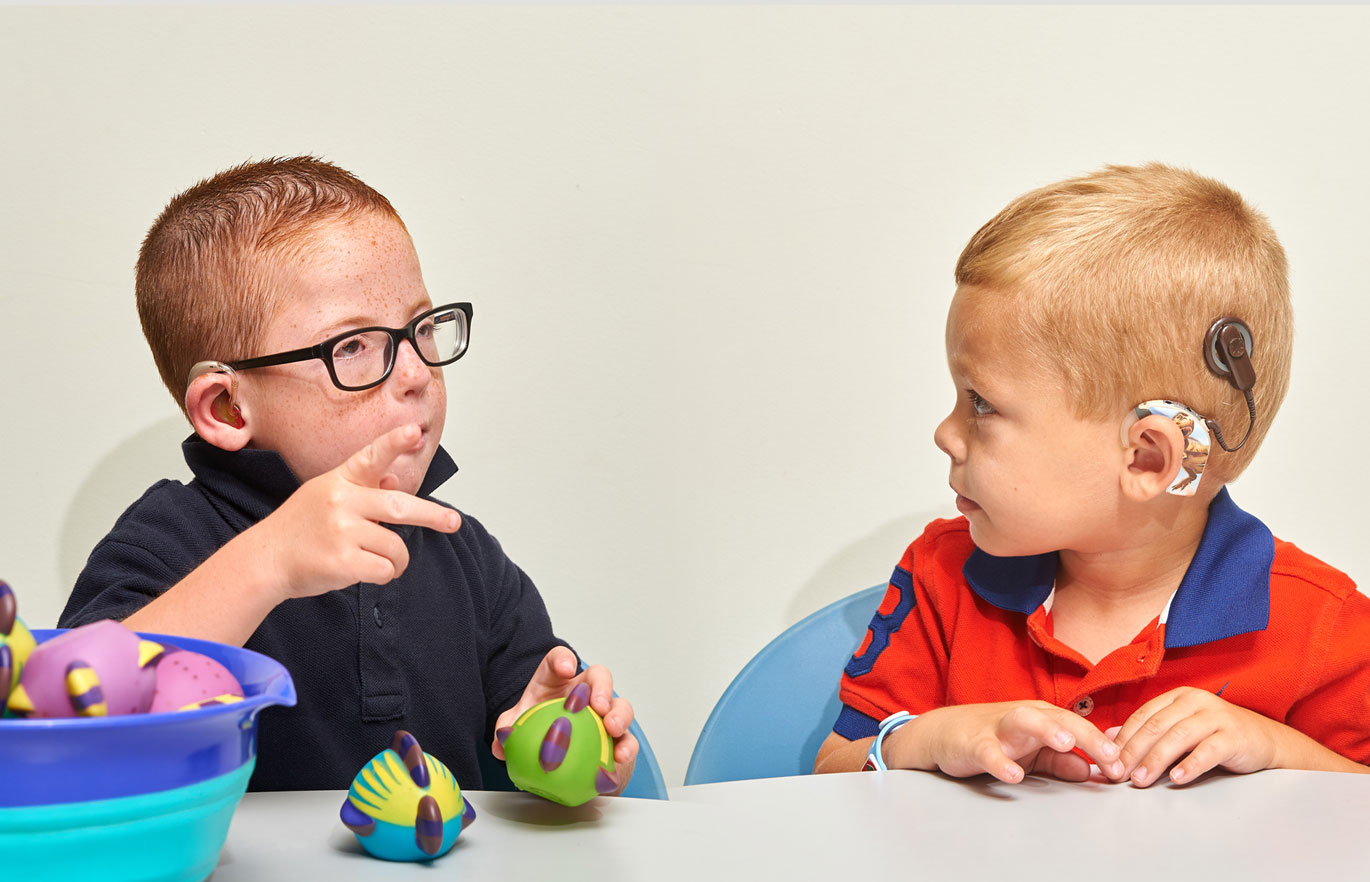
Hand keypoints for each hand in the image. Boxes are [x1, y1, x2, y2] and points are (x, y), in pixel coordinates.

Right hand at [256, 424, 460, 600]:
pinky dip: (385, 574)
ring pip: (396, 547)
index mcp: (340, 480)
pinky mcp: (342, 561)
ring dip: (397, 560)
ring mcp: (341, 531)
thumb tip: (393, 481)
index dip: (394, 443)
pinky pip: (385, 569)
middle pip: (401, 507)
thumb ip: (362, 488)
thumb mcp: (326, 495)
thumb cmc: (301, 527)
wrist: (265, 559)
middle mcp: (341, 501)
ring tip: (380, 561)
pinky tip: (367, 571)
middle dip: (433, 516)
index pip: (371, 456)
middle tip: (453, 522)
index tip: (414, 431)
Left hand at [491, 647, 638, 789]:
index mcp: (557, 683)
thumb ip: (507, 731)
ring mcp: (605, 715)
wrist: (559, 761)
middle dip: (602, 686)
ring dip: (620, 715)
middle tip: (598, 705)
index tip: (565, 669)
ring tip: (613, 728)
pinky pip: (628, 740)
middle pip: (599, 677)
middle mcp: (585, 693)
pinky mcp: (618, 740)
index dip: (563, 660)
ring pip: (621, 705)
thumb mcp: (519, 729)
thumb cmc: (540, 733)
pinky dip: (627, 747)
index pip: (559, 661)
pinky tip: (620, 756)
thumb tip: (502, 741)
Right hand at [889, 701, 1124, 783]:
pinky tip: (1013, 775)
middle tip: (1111, 759)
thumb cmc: (993, 738)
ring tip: (1066, 744)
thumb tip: (1090, 773)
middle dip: (1088, 738)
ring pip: (1026, 722)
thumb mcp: (1032, 752)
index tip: (1124, 769)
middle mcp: (1025, 717)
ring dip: (1046, 730)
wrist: (944, 732)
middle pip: (1061, 719)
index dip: (1104, 747)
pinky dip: (1000, 762)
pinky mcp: (974, 742)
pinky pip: (988, 752)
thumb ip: (1061, 762)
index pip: (1080, 727)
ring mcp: (999, 728)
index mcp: (1043, 717)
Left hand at [1112, 687, 1285, 786]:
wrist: (1265, 740)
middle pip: (1156, 726)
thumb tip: (1108, 736)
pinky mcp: (1235, 736)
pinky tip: (1176, 779)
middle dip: (1133, 751)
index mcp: (1177, 696)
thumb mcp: (1180, 728)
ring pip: (1178, 737)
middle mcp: (1195, 701)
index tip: (1106, 760)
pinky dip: (1190, 765)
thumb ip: (1148, 731)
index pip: (1142, 716)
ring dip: (1155, 760)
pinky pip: (1209, 750)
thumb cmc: (1216, 735)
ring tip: (1140, 780)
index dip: (1122, 738)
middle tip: (1118, 774)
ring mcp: (1217, 716)